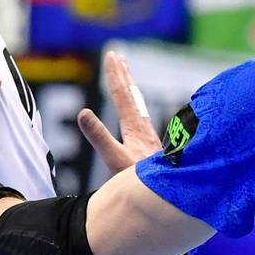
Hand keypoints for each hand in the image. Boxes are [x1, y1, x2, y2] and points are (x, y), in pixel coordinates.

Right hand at [77, 51, 161, 172]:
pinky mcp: (153, 151)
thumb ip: (99, 137)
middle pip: (132, 97)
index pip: (123, 96)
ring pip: (139, 108)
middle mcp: (144, 131)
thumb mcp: (115, 160)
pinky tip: (138, 117)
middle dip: (123, 76)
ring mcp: (149, 140)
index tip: (111, 56)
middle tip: (117, 57)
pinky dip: (137, 111)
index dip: (115, 75)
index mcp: (135, 129)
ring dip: (130, 91)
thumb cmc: (141, 183)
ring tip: (127, 78)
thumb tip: (83, 113)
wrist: (170, 198)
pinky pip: (143, 123)